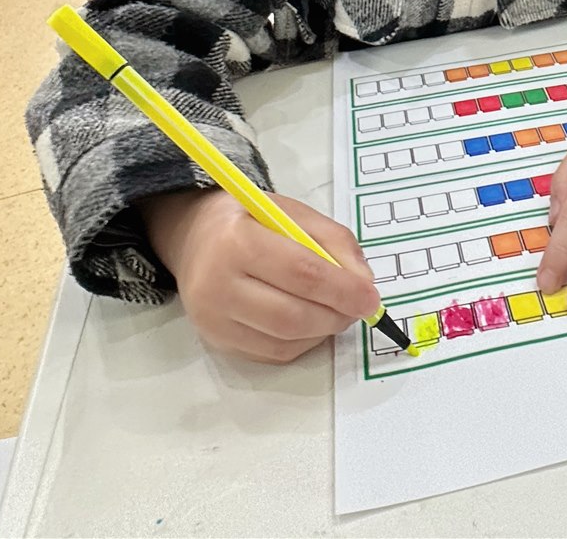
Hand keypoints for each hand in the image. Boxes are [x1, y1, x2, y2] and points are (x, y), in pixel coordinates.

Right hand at [141, 189, 379, 362]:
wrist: (195, 238)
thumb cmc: (251, 220)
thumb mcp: (293, 213)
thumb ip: (334, 242)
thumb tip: (363, 284)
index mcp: (237, 240)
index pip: (300, 272)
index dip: (341, 289)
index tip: (371, 298)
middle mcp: (217, 284)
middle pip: (291, 315)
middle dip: (336, 315)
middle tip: (360, 307)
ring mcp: (213, 319)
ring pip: (284, 341)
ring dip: (323, 331)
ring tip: (337, 311)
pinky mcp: (216, 341)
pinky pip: (272, 353)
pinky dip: (303, 343)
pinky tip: (311, 322)